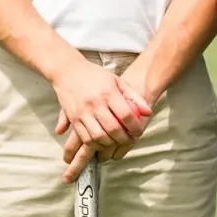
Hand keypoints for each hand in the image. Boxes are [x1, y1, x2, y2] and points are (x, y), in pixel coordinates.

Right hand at [52, 55, 150, 183]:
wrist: (68, 71)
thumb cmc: (96, 76)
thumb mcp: (117, 81)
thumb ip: (134, 96)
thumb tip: (148, 113)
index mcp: (108, 93)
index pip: (125, 115)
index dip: (135, 127)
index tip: (139, 132)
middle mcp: (95, 103)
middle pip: (113, 129)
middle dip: (124, 139)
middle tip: (130, 140)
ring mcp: (82, 112)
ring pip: (99, 137)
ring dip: (110, 144)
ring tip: (117, 141)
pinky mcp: (73, 119)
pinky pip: (85, 138)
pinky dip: (96, 144)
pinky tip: (103, 142)